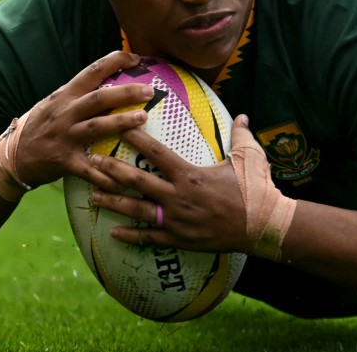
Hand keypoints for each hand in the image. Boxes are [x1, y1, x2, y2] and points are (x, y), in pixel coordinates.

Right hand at [10, 51, 154, 188]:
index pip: (91, 71)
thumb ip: (77, 95)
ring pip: (96, 127)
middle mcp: (65, 113)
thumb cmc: (41, 126)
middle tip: (149, 91)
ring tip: (143, 118)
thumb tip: (110, 82)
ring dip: (121, 122)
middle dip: (125, 92)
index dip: (114, 61)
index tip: (135, 58)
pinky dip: (108, 174)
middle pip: (99, 98)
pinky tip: (125, 177)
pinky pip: (90, 169)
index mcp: (64, 95)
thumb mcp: (54, 103)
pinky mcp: (65, 161)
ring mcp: (65, 137)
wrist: (13, 156)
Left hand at [88, 115, 263, 253]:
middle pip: (137, 181)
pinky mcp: (180, 239)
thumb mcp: (250, 158)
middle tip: (94, 162)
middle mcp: (178, 197)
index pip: (157, 153)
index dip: (137, 138)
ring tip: (93, 196)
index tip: (120, 126)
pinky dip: (130, 236)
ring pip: (137, 210)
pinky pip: (150, 238)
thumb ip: (241, 135)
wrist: (264, 227)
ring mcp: (176, 220)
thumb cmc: (257, 190)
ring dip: (113, 202)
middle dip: (113, 171)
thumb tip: (243, 116)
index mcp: (190, 174)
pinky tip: (113, 232)